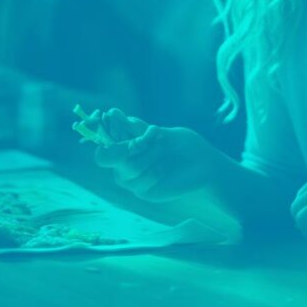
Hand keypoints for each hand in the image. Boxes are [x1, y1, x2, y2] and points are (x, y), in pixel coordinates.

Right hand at [92, 123, 218, 202]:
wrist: (206, 164)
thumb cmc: (184, 146)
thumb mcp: (161, 133)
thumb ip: (137, 128)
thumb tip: (112, 113)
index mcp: (126, 147)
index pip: (102, 141)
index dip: (100, 132)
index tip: (109, 120)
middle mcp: (124, 164)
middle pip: (105, 158)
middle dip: (122, 147)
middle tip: (143, 141)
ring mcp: (133, 180)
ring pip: (125, 169)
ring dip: (146, 155)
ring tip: (161, 149)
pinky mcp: (144, 192)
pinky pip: (139, 182)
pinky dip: (153, 171)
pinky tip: (164, 168)